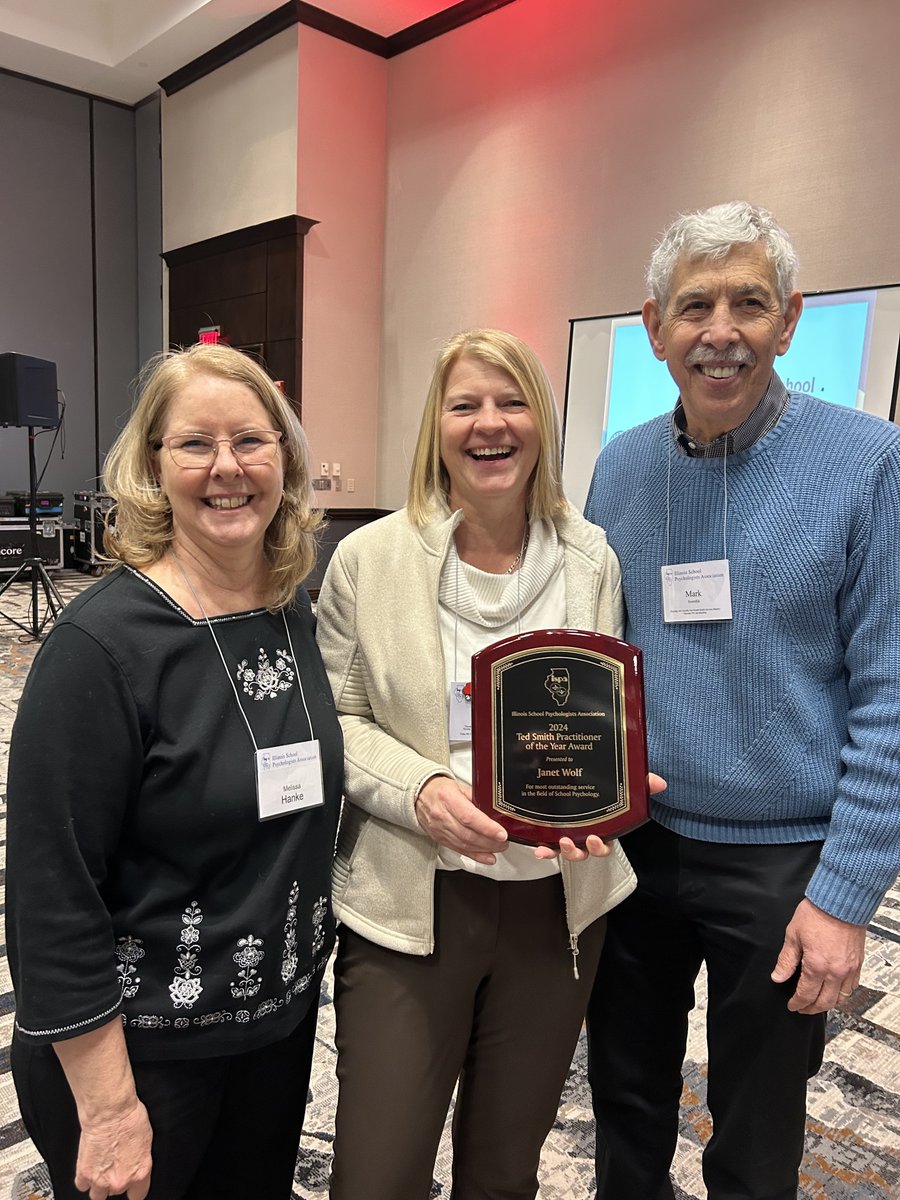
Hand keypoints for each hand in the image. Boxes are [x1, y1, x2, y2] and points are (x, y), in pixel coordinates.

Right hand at [73, 1096, 151, 1198]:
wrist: (109, 1112)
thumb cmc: (129, 1119)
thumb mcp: (146, 1140)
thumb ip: (139, 1161)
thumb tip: (135, 1164)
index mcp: (140, 1173)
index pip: (138, 1196)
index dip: (133, 1191)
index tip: (131, 1189)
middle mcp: (120, 1181)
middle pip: (116, 1192)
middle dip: (114, 1180)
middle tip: (114, 1166)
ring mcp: (101, 1181)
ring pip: (97, 1195)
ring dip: (99, 1184)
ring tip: (101, 1168)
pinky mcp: (84, 1174)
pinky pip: (82, 1185)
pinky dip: (84, 1178)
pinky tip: (89, 1166)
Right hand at [415, 776, 507, 864]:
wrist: (419, 795)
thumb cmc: (440, 789)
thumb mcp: (460, 786)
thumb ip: (476, 797)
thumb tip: (494, 809)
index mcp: (448, 798)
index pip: (469, 817)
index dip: (487, 828)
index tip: (501, 833)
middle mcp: (442, 816)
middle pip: (468, 834)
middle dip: (490, 841)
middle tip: (504, 841)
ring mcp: (439, 830)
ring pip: (464, 844)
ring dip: (485, 849)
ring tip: (499, 847)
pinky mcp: (440, 839)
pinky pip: (459, 850)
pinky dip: (475, 856)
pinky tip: (487, 857)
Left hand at [533, 772, 667, 860]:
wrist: (573, 772)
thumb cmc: (603, 786)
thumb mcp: (621, 784)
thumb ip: (640, 784)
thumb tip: (660, 783)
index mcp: (602, 828)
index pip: (604, 844)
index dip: (600, 847)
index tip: (594, 839)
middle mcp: (584, 834)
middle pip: (584, 852)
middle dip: (578, 852)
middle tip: (571, 842)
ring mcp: (567, 833)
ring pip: (565, 851)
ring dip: (561, 851)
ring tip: (555, 844)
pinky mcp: (551, 829)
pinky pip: (547, 844)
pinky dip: (543, 850)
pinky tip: (537, 849)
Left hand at [771, 897, 866, 1013]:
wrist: (841, 901)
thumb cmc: (817, 914)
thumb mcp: (793, 935)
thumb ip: (786, 960)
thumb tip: (778, 976)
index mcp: (817, 966)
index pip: (806, 995)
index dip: (797, 1003)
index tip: (792, 1005)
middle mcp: (836, 971)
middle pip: (825, 1002)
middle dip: (811, 1008)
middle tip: (802, 1008)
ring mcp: (849, 969)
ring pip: (841, 998)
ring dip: (828, 1004)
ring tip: (817, 1003)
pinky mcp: (858, 963)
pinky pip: (852, 987)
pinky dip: (843, 994)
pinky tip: (835, 991)